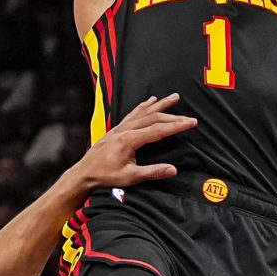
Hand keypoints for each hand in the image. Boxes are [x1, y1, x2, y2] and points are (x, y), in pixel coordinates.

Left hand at [72, 94, 196, 190]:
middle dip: (173, 116)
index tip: (191, 123)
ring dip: (160, 105)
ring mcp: (120, 128)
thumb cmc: (105, 175)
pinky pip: (133, 113)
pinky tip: (150, 101)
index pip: (158, 130)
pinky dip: (144, 106)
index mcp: (129, 140)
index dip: (176, 126)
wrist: (84, 173)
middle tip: (189, 116)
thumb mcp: (130, 177)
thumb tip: (172, 169)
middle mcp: (125, 130)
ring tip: (173, 98)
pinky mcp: (117, 129)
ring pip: (143, 112)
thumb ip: (152, 172)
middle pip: (153, 118)